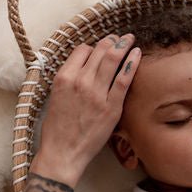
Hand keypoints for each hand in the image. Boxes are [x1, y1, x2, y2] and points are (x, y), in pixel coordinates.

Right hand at [31, 35, 140, 188]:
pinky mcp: (111, 107)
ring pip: (112, 59)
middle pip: (99, 50)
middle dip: (111, 40)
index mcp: (63, 78)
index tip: (99, 48)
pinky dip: (132, 63)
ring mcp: (97, 94)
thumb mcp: (55, 97)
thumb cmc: (56, 129)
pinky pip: (124, 79)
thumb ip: (69, 79)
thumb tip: (84, 66)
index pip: (81, 50)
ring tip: (129, 39)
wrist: (62, 153)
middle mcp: (80, 81)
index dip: (92, 47)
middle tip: (118, 38)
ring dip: (123, 45)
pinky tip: (137, 54)